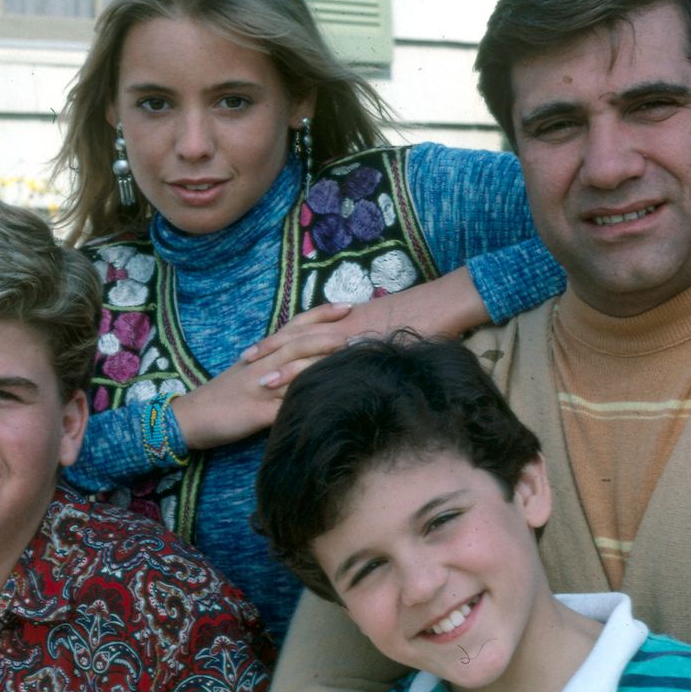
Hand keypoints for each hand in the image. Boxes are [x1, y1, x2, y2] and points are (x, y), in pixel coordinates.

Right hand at [168, 302, 353, 449]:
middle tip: (357, 328)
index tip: (348, 306)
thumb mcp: (252, 374)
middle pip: (299, 342)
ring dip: (320, 360)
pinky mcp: (257, 412)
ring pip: (293, 367)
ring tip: (345, 355)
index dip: (322, 315)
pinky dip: (304, 400)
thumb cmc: (224, 396)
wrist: (190, 417)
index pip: (295, 326)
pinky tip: (324, 401)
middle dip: (329, 334)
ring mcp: (260, 386)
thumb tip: (309, 360)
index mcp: (264, 353)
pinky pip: (284, 405)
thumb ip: (278, 364)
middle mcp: (263, 363)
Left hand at [242, 268, 489, 369]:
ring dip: (284, 366)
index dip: (282, 338)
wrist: (446, 301)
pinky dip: (313, 374)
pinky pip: (334, 361)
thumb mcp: (391, 323)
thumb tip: (362, 349)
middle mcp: (346, 323)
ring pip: (310, 349)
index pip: (307, 327)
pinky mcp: (367, 346)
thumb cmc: (426, 313)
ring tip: (259, 381)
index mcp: (349, 318)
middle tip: (243, 362)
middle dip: (271, 349)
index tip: (260, 349)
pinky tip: (297, 390)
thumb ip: (372, 335)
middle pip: (299, 336)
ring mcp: (356, 334)